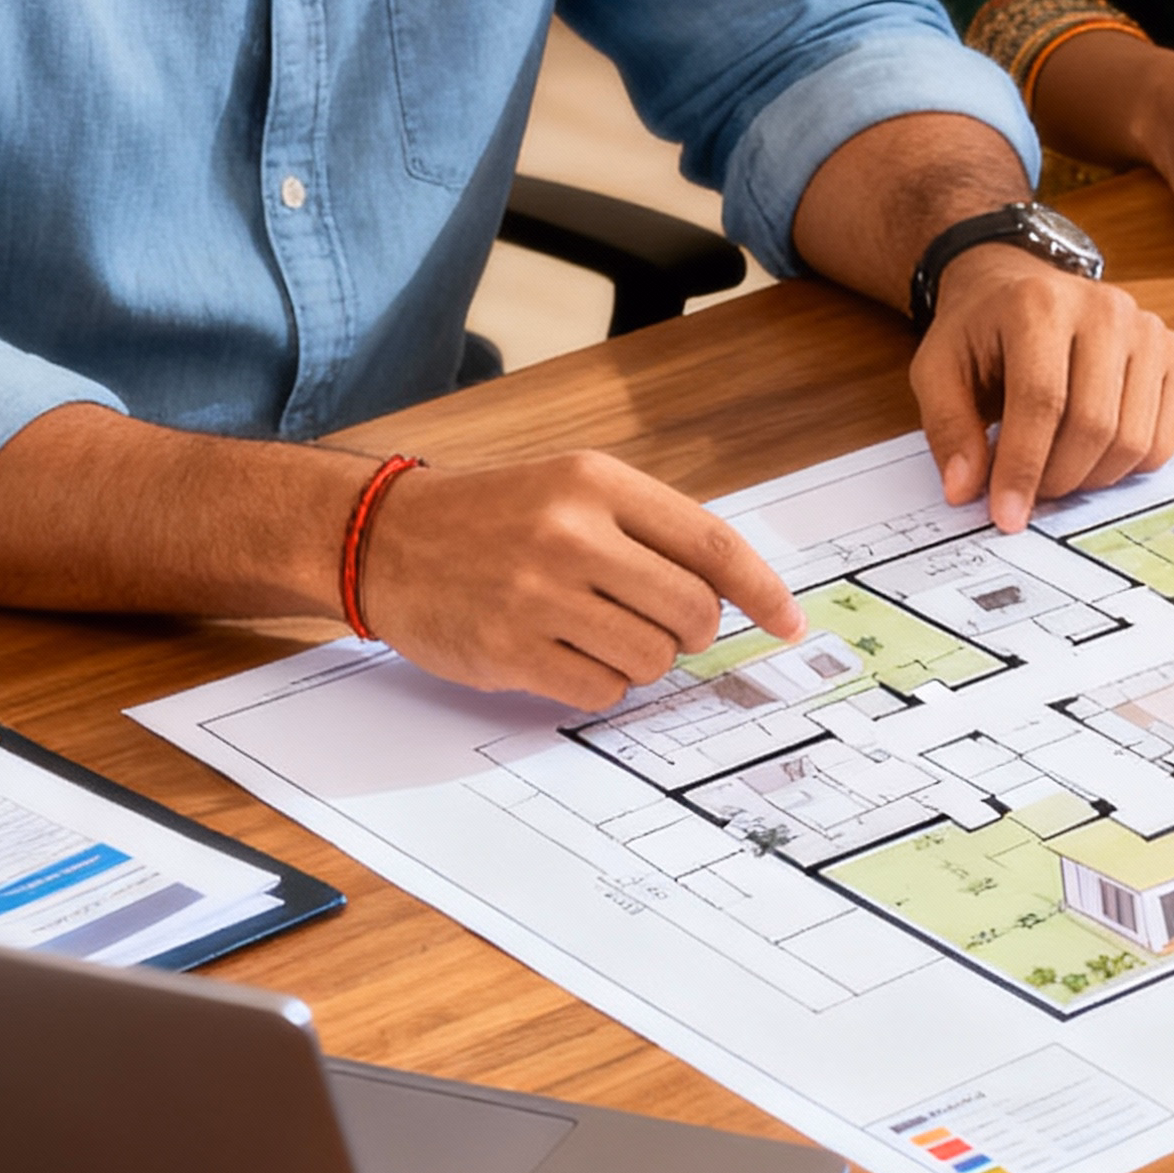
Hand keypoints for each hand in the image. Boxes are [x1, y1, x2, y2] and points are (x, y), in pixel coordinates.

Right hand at [354, 449, 801, 711]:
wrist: (385, 539)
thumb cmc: (492, 517)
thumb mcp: (571, 488)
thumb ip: (648, 530)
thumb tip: (734, 592)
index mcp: (596, 482)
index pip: (711, 543)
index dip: (763, 590)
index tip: (789, 622)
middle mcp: (570, 533)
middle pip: (691, 611)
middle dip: (690, 630)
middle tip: (659, 623)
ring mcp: (538, 595)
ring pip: (652, 658)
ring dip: (643, 659)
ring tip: (598, 633)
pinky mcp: (509, 651)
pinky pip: (601, 690)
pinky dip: (599, 682)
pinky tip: (566, 654)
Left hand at [913, 247, 1173, 528]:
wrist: (1022, 288)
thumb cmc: (981, 331)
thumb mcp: (938, 370)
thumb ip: (948, 428)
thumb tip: (964, 490)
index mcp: (1039, 303)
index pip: (1041, 401)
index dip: (1023, 467)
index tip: (1006, 515)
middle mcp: (1104, 309)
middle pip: (1093, 424)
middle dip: (1057, 479)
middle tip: (1029, 495)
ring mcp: (1146, 330)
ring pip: (1132, 439)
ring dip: (1090, 478)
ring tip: (1055, 472)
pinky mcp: (1173, 353)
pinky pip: (1163, 440)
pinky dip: (1126, 468)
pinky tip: (1091, 457)